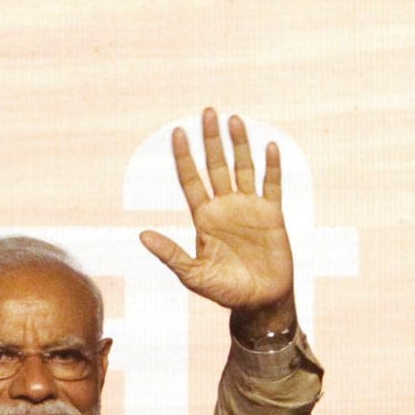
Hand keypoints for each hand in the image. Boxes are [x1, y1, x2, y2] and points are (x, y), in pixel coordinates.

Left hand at [138, 108, 295, 328]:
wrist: (260, 302)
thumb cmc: (225, 291)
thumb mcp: (193, 275)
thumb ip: (171, 254)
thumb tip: (142, 235)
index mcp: (204, 218)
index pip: (191, 179)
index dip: (184, 156)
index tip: (177, 133)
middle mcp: (225, 207)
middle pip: (216, 165)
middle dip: (211, 140)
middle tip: (208, 112)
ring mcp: (249, 208)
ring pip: (243, 168)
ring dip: (239, 144)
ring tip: (234, 119)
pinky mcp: (272, 214)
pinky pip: (272, 185)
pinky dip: (271, 166)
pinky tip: (269, 146)